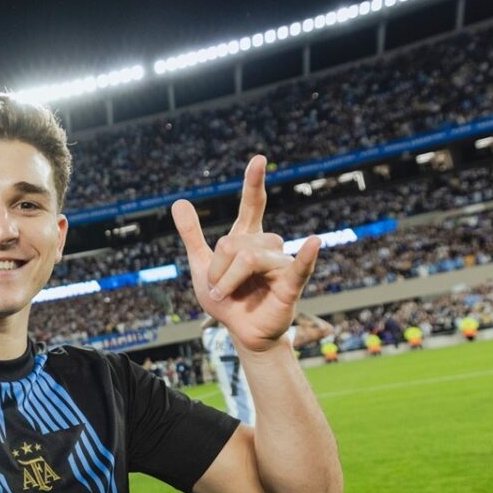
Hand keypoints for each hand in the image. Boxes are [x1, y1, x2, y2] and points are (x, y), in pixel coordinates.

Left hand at [172, 155, 320, 352]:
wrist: (239, 332)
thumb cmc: (226, 298)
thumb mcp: (201, 264)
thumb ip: (192, 234)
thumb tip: (178, 201)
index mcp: (247, 239)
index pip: (252, 205)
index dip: (253, 183)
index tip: (258, 159)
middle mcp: (267, 247)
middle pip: (233, 242)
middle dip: (217, 269)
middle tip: (217, 290)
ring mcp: (280, 264)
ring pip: (248, 258)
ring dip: (228, 281)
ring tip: (226, 297)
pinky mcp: (290, 286)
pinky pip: (298, 267)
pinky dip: (305, 255)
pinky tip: (313, 242)